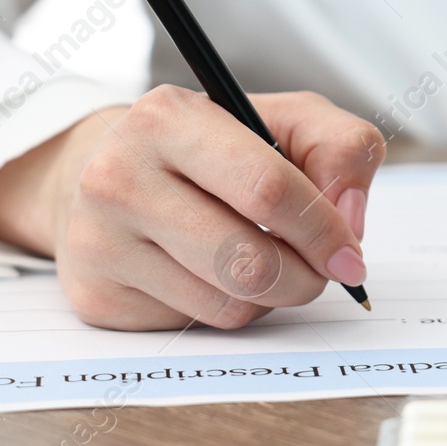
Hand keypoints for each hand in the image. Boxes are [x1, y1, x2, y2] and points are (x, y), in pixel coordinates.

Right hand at [0, 87, 385, 329]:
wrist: (110, 173)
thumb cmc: (212, 148)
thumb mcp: (285, 121)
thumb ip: (341, 148)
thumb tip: (350, 219)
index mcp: (168, 118)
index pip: (267, 189)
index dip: (323, 230)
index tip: (349, 254)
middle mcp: (118, 177)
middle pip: (248, 260)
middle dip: (305, 275)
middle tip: (317, 269)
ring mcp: (99, 242)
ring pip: (228, 304)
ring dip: (269, 295)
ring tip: (260, 258)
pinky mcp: (97, 297)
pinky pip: (196, 327)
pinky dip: (226, 308)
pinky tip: (212, 274)